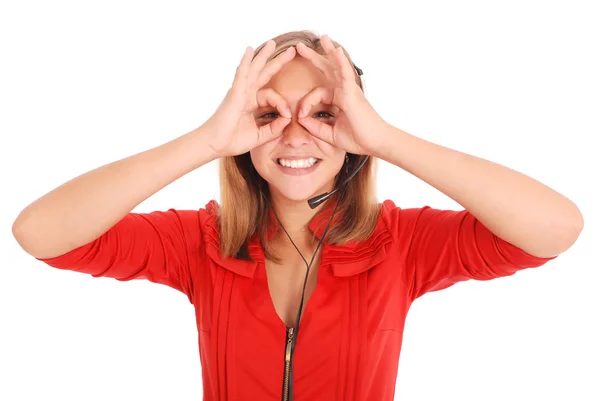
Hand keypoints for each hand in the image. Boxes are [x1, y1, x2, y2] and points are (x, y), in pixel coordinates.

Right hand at [203, 41, 295, 157]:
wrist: (214, 144)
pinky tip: (250, 50)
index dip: (283, 105)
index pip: (273, 96)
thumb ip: (274, 129)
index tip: (288, 116)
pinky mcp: (234, 93)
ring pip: (254, 69)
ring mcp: (240, 92)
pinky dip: (246, 62)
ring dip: (264, 55)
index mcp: (251, 103)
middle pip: (264, 73)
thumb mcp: (259, 136)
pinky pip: (242, 74)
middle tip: (292, 50)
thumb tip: (287, 119)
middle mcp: (246, 94)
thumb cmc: (232, 141)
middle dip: (277, 62)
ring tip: (273, 43)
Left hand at [295, 35, 388, 155]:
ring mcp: (349, 90)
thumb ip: (315, 127)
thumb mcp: (330, 134)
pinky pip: (345, 74)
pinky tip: (336, 50)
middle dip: (314, 57)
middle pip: (327, 70)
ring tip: (322, 37)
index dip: (305, 103)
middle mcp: (344, 91)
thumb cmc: (358, 139)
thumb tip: (300, 120)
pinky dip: (341, 62)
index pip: (316, 93)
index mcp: (339, 99)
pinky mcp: (352, 93)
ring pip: (337, 66)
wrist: (375, 143)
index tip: (299, 116)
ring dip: (328, 51)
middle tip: (300, 46)